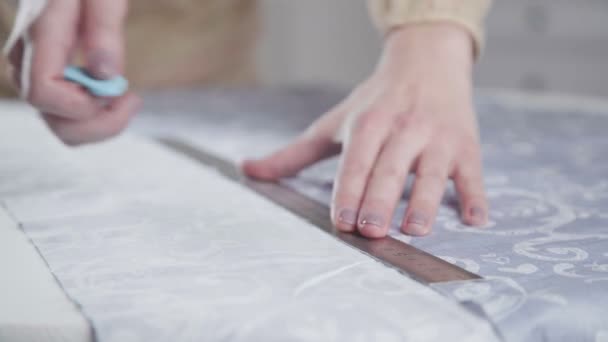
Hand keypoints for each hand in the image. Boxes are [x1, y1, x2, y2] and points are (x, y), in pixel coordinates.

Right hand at [6, 0, 138, 144]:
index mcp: (39, 36)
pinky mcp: (46, 79)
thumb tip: (106, 76)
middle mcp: (27, 61)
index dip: (83, 103)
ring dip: (100, 123)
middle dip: (101, 123)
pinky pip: (66, 114)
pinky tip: (115, 94)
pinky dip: (94, 115)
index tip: (119, 88)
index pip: (43, 94)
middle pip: (54, 120)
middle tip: (133, 99)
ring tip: (127, 99)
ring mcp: (33, 74)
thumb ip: (104, 31)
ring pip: (61, 125)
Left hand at [243, 23, 487, 237]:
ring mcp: (437, 138)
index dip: (348, 192)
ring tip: (416, 229)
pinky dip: (475, 196)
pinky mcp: (466, 146)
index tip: (342, 222)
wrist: (427, 61)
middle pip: (390, 169)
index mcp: (368, 125)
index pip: (355, 163)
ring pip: (432, 172)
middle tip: (372, 232)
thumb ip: (294, 153)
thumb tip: (247, 170)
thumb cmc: (375, 100)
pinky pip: (472, 174)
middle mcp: (402, 129)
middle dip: (380, 200)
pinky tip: (476, 219)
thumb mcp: (334, 122)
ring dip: (426, 201)